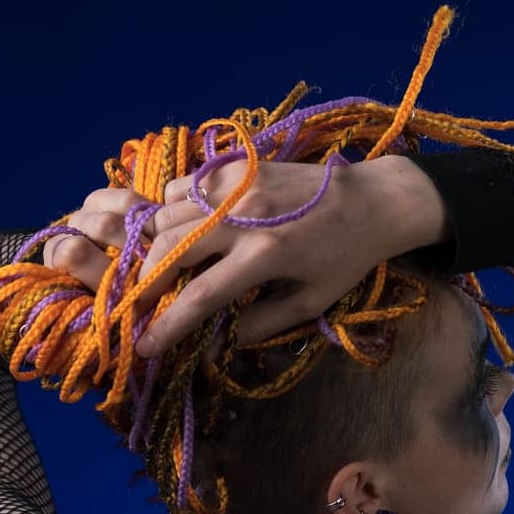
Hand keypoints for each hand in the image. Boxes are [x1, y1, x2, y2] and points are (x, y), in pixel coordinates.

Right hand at [129, 153, 446, 355]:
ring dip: (153, 246)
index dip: (168, 325)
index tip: (143, 346)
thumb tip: (216, 343)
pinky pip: (183, 186)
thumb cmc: (345, 258)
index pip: (201, 296)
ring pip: (168, 214)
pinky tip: (180, 230)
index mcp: (265, 255)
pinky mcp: (236, 166)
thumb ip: (260, 323)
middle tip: (142, 304)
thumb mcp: (310, 301)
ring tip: (156, 270)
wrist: (371, 200)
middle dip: (147, 282)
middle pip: (170, 249)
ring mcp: (235, 185)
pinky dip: (170, 210)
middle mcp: (243, 216)